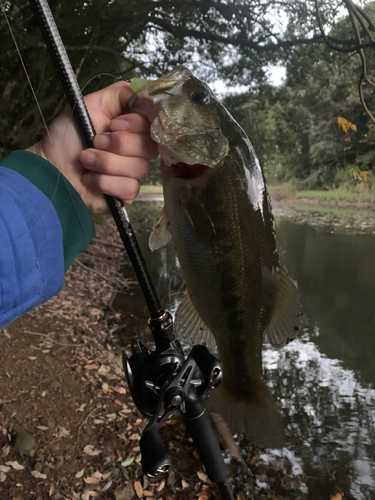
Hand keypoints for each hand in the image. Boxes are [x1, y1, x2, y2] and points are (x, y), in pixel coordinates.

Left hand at [27, 81, 157, 213]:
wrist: (50, 166)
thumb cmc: (67, 135)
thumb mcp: (91, 103)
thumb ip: (122, 94)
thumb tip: (148, 97)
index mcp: (133, 126)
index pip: (155, 123)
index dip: (137, 124)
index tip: (113, 124)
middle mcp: (137, 149)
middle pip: (150, 146)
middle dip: (118, 144)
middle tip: (94, 142)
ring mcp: (133, 173)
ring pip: (139, 168)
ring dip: (106, 163)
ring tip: (85, 160)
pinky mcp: (127, 194)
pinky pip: (130, 187)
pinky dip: (105, 182)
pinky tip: (90, 179)